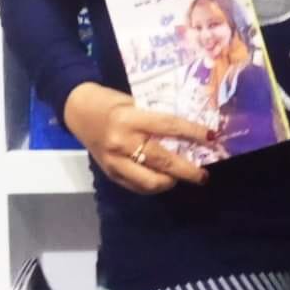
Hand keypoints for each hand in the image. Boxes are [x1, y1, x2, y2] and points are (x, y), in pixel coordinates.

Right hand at [64, 82, 212, 194]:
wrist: (77, 111)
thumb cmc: (111, 102)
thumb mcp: (135, 103)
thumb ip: (155, 119)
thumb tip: (187, 132)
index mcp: (130, 118)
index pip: (168, 126)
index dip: (193, 132)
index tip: (212, 137)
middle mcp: (122, 142)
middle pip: (162, 161)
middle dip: (187, 170)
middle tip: (203, 175)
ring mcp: (114, 162)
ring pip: (150, 181)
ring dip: (171, 181)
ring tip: (182, 176)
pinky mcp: (110, 174)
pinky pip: (137, 186)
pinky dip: (154, 185)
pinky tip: (164, 178)